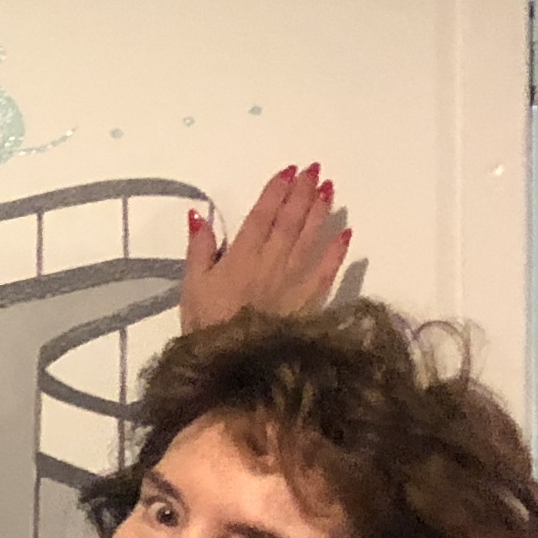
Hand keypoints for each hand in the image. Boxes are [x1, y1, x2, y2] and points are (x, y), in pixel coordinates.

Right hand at [182, 163, 348, 333]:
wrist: (235, 368)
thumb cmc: (206, 327)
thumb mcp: (191, 287)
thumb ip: (198, 250)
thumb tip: (199, 214)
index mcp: (240, 258)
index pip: (261, 216)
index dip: (275, 191)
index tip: (289, 170)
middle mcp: (271, 263)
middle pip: (290, 222)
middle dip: (302, 193)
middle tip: (315, 169)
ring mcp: (294, 282)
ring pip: (309, 240)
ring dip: (320, 212)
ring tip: (329, 189)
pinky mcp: (310, 302)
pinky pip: (326, 273)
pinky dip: (336, 253)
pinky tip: (345, 234)